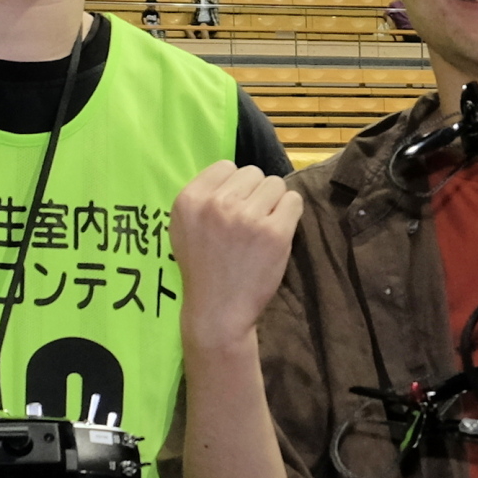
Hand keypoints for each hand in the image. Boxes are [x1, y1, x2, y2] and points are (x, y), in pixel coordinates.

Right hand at [172, 162, 301, 351]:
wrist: (218, 312)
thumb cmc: (203, 270)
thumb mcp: (183, 228)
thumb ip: (202, 199)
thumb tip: (234, 174)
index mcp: (190, 200)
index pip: (226, 166)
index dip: (234, 186)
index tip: (233, 207)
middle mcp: (217, 204)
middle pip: (253, 172)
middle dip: (254, 193)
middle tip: (249, 222)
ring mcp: (247, 217)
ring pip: (275, 184)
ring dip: (274, 203)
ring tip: (263, 228)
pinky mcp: (275, 232)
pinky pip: (294, 201)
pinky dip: (290, 213)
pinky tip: (278, 232)